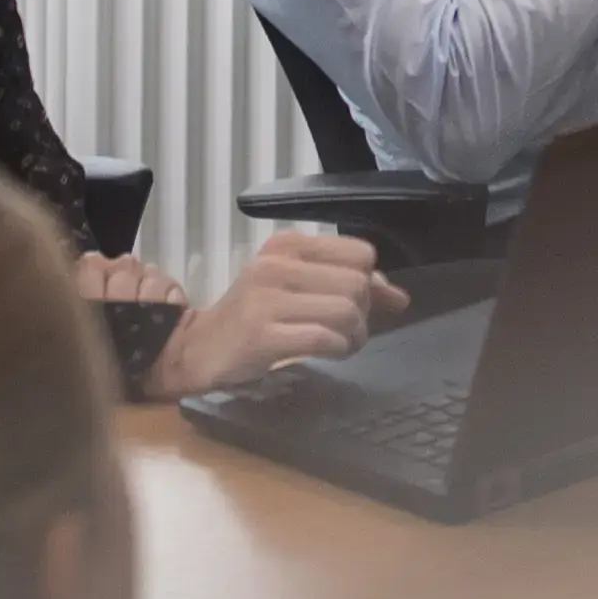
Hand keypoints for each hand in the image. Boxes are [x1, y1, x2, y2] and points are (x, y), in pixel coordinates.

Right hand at [144, 226, 393, 395]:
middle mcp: (276, 265)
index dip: (371, 282)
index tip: (362, 304)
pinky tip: (329, 353)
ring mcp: (267, 299)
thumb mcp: (297, 287)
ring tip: (342, 344)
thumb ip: (346, 284)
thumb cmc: (253, 315)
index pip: (360, 253)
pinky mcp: (263, 335)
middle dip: (365, 314)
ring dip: (355, 336)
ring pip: (346, 311)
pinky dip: (338, 349)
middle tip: (350, 331)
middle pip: (358, 284)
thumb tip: (400, 297)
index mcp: (287, 245)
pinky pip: (325, 338)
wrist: (197, 348)